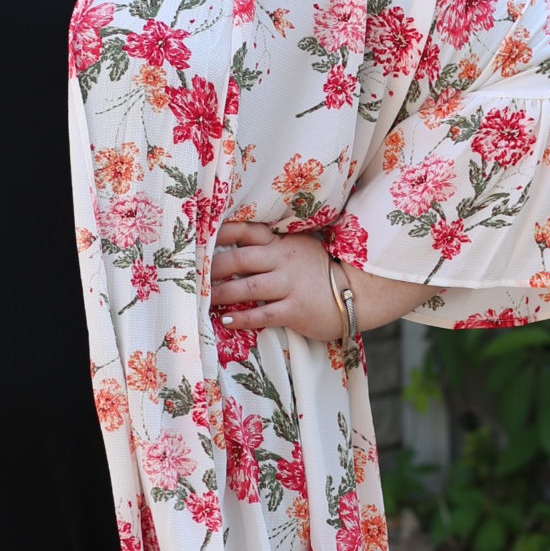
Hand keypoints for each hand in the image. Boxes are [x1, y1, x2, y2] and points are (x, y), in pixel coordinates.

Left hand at [209, 220, 346, 343]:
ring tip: (202, 299)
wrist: (358, 294)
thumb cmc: (321, 273)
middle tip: (191, 274)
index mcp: (282, 243)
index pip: (247, 231)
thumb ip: (272, 248)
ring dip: (222, 293)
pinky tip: (228, 320)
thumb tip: (234, 248)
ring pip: (248, 286)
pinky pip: (264, 314)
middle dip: (213, 267)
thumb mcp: (298, 251)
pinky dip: (244, 317)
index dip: (222, 232)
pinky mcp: (295, 310)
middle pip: (240, 258)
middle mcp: (283, 260)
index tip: (199, 237)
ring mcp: (289, 285)